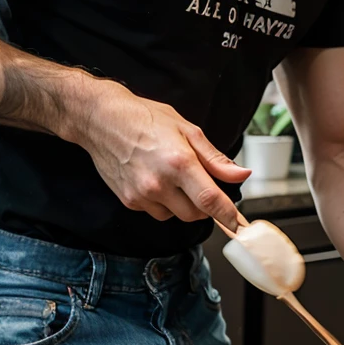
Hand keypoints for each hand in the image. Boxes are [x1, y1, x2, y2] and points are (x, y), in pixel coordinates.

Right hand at [76, 79, 250, 225]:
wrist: (102, 120)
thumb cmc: (145, 119)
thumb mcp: (187, 130)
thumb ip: (215, 159)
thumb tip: (241, 175)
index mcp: (179, 162)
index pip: (210, 200)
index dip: (228, 216)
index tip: (238, 225)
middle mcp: (160, 183)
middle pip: (196, 214)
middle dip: (204, 205)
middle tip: (199, 183)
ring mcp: (142, 195)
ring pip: (176, 215)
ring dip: (182, 204)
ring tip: (171, 176)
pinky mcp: (129, 201)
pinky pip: (157, 212)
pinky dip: (163, 202)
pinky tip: (154, 180)